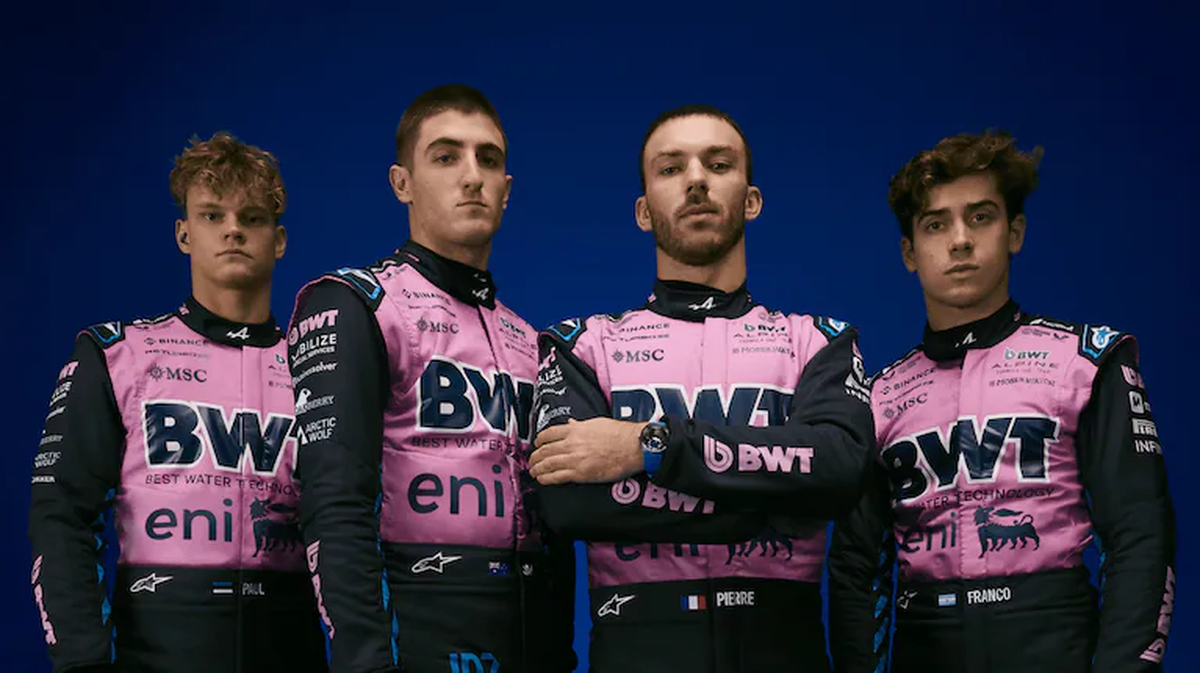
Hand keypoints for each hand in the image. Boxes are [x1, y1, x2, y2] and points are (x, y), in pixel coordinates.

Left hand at [530, 418, 645, 484]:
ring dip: (537, 468)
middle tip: (532, 461)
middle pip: (545, 451)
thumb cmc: (619, 434)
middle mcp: (571, 444)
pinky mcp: (580, 474)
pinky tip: (542, 480)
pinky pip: (557, 477)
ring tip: (534, 471)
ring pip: (547, 464)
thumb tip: (570, 423)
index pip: (548, 434)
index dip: (539, 440)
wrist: (633, 447)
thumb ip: (580, 425)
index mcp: (575, 430)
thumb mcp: (596, 423)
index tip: (537, 444)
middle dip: (535, 457)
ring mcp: (574, 459)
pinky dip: (546, 478)